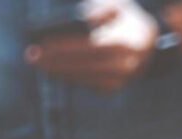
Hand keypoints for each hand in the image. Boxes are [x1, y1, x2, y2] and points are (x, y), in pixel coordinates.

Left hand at [25, 0, 158, 93]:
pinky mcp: (113, 89)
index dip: (63, 47)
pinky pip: (86, 83)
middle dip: (54, 61)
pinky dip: (68, 76)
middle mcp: (124, 65)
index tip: (42, 44)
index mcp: (125, 42)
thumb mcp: (116, 5)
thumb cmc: (126, 18)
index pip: (88, 46)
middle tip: (32, 57)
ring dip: (57, 71)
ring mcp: (120, 80)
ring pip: (82, 77)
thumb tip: (77, 18)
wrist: (149, 43)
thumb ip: (98, 8)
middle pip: (82, 64)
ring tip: (39, 63)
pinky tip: (52, 70)